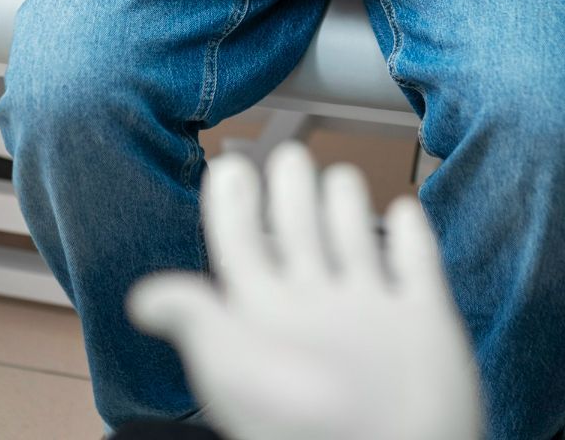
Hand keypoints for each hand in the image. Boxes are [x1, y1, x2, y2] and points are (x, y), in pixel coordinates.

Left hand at [127, 142, 482, 439]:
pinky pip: (417, 265)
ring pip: (355, 243)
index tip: (229, 166)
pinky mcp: (423, 321)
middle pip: (299, 235)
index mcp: (266, 316)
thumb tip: (141, 299)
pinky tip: (405, 211)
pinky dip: (412, 236)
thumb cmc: (305, 426)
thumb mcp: (233, 363)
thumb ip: (195, 318)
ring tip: (338, 174)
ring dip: (345, 208)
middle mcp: (316, 310)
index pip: (242, 246)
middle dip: (291, 193)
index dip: (233, 206)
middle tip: (286, 153)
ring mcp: (371, 314)